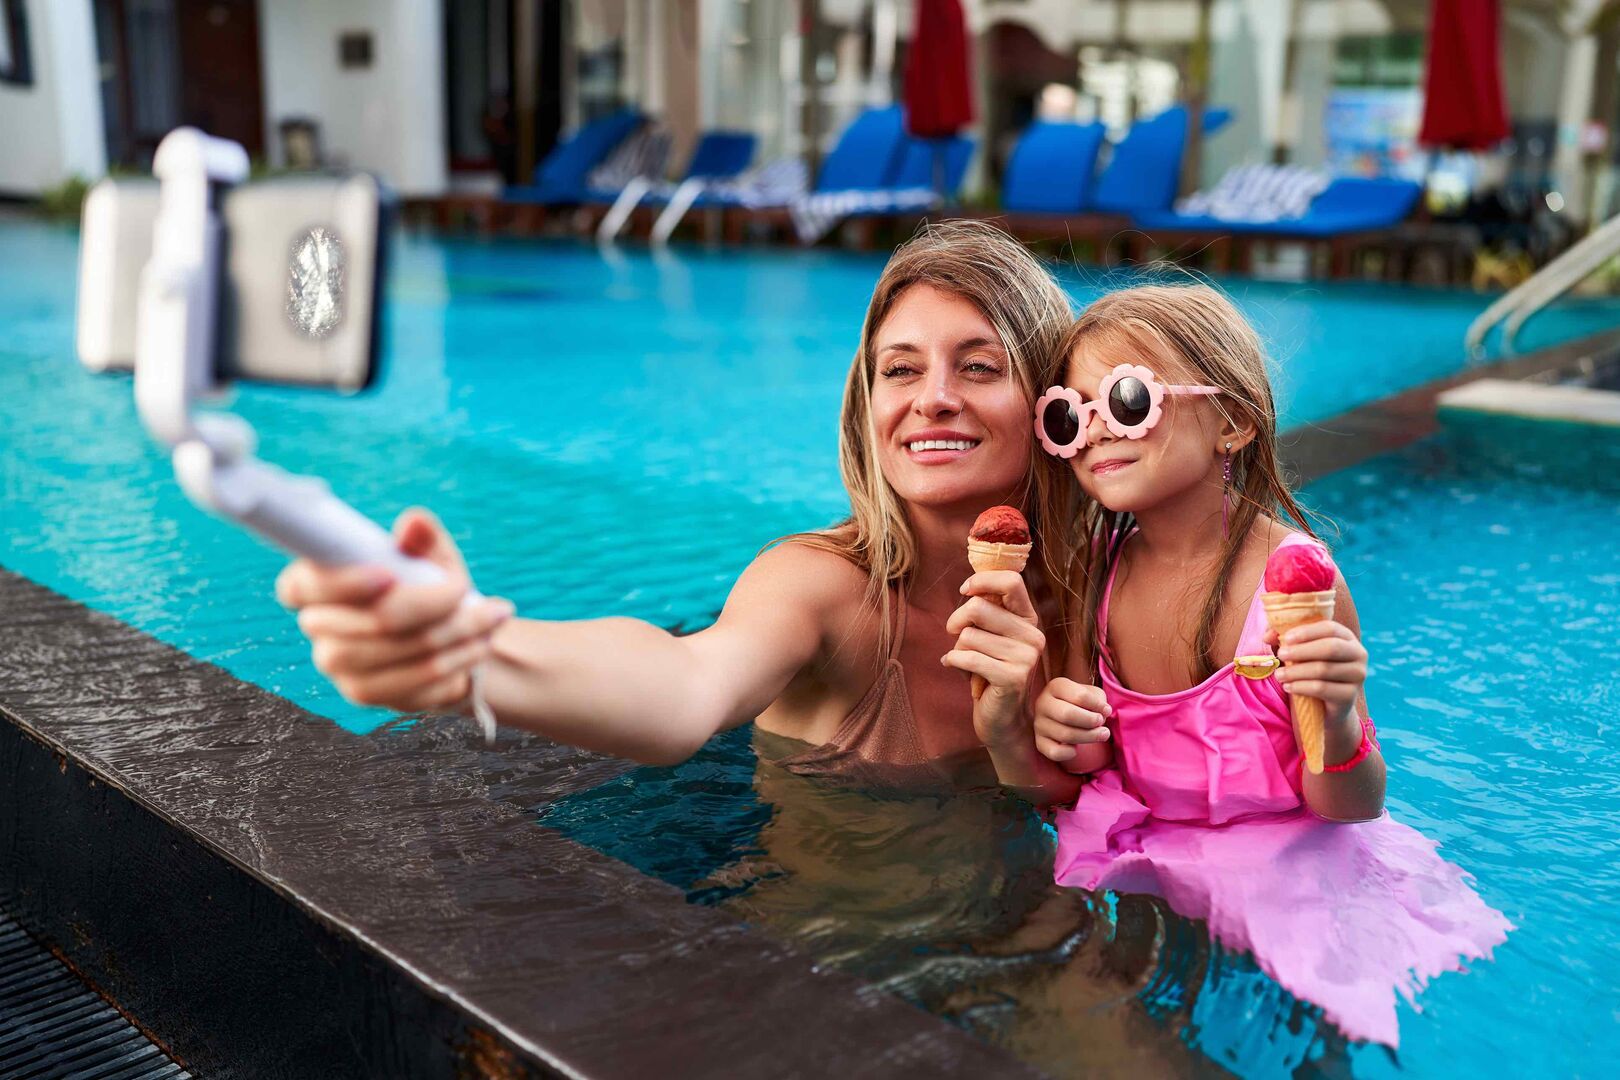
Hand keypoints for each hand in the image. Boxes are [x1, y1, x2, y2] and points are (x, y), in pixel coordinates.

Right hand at [274, 508, 513, 712]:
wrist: (451, 639)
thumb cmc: (431, 587)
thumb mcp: (433, 556)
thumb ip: (424, 538)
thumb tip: (415, 524)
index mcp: (318, 585)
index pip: (301, 586)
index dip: (339, 583)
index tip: (388, 576)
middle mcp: (319, 628)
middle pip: (370, 623)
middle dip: (432, 607)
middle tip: (472, 593)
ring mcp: (340, 668)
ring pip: (397, 655)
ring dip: (454, 636)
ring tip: (491, 620)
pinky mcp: (366, 695)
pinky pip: (414, 686)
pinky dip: (456, 664)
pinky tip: (479, 647)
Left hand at [942, 570, 1043, 746]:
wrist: (1002, 719)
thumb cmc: (988, 671)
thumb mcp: (990, 637)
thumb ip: (985, 611)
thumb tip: (969, 590)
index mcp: (1029, 620)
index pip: (1011, 581)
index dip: (981, 581)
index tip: (965, 592)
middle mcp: (1033, 636)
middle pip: (978, 607)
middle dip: (956, 622)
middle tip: (957, 639)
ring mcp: (1026, 657)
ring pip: (968, 635)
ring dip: (958, 650)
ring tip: (969, 664)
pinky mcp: (1013, 677)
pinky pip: (967, 657)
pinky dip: (954, 662)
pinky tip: (961, 671)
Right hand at [1033, 678, 1111, 763]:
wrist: (1066, 715)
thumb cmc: (1082, 703)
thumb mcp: (1092, 694)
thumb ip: (1099, 700)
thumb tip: (1102, 714)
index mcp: (1056, 686)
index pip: (1080, 696)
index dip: (1098, 706)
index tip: (1106, 711)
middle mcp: (1043, 703)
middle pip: (1068, 714)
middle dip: (1090, 721)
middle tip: (1102, 724)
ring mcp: (1039, 723)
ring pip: (1065, 735)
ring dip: (1089, 737)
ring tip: (1102, 735)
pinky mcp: (1039, 742)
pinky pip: (1054, 752)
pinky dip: (1069, 753)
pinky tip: (1076, 749)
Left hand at [1266, 619, 1366, 730]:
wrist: (1326, 705)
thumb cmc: (1310, 670)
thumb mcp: (1298, 652)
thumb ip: (1283, 638)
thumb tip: (1267, 635)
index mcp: (1346, 637)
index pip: (1330, 628)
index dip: (1307, 631)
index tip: (1286, 638)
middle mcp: (1358, 654)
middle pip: (1330, 648)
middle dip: (1301, 651)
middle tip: (1280, 655)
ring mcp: (1357, 675)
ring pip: (1324, 670)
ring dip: (1296, 671)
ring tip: (1279, 675)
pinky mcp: (1350, 695)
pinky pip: (1322, 689)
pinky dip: (1301, 687)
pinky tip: (1288, 687)